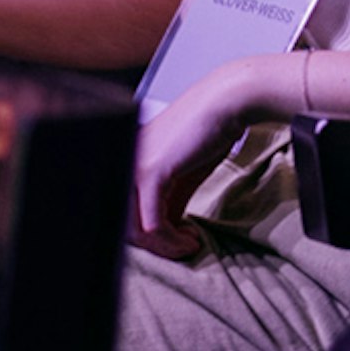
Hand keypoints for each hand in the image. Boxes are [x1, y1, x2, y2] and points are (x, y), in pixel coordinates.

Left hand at [131, 55, 288, 259]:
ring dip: (163, 247)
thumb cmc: (210, 130)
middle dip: (155, 246)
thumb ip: (171, 200)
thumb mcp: (185, 174)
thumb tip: (166, 232)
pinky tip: (191, 240)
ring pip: (133, 228)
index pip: (122, 211)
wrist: (227, 102)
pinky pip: (151, 223)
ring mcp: (134, 166)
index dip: (147, 236)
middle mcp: (124, 162)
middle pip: (123, 224)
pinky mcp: (151, 171)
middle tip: (182, 248)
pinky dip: (171, 241)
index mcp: (127, 159)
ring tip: (188, 245)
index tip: (175, 241)